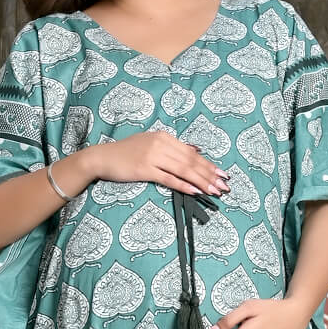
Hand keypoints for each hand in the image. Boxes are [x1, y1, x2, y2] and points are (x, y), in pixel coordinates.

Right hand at [88, 131, 229, 197]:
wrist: (103, 157)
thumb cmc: (127, 153)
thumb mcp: (151, 143)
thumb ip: (173, 147)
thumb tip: (195, 150)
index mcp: (164, 137)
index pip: (192, 153)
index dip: (209, 164)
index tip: (222, 174)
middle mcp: (161, 144)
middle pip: (191, 161)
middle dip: (210, 174)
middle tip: (224, 185)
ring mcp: (153, 156)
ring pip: (183, 170)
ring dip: (201, 181)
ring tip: (214, 191)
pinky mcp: (144, 169)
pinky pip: (168, 178)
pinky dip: (183, 185)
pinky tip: (195, 191)